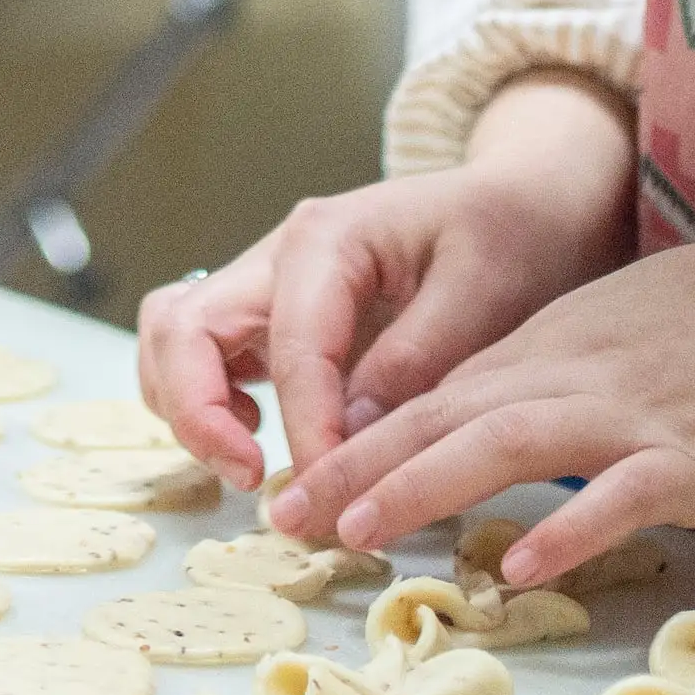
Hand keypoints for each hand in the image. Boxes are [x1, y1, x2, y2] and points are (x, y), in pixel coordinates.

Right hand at [136, 71, 634, 488]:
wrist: (518, 203)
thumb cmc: (508, 235)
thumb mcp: (484, 291)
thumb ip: (415, 362)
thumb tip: (353, 439)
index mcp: (329, 237)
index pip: (292, 346)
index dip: (306, 428)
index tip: (333, 490)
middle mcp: (279, 255)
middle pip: (183, 327)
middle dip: (199, 413)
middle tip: (255, 481)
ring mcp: (268, 284)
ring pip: (176, 340)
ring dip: (189, 409)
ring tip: (251, 469)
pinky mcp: (273, 316)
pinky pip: (204, 356)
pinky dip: (207, 402)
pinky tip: (262, 442)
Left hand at [261, 185, 694, 588]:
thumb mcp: (639, 324)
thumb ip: (570, 373)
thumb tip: (513, 424)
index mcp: (562, 343)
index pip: (439, 392)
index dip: (363, 438)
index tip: (299, 483)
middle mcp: (580, 372)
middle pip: (445, 416)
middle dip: (355, 468)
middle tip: (282, 520)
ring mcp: (636, 415)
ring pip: (505, 444)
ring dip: (421, 487)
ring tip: (354, 531)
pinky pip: (624, 496)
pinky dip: (572, 527)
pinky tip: (523, 566)